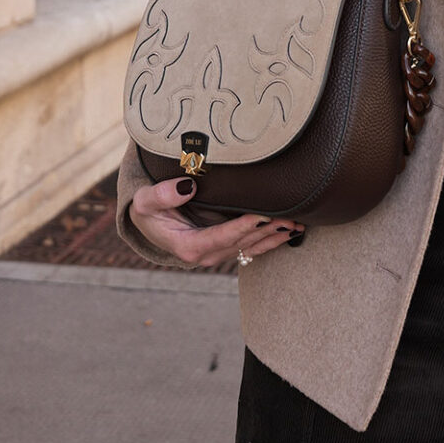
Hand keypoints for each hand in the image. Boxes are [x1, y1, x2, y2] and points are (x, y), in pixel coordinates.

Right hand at [129, 177, 301, 269]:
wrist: (147, 224)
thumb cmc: (148, 210)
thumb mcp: (144, 201)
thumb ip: (161, 195)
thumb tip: (186, 187)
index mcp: (188, 246)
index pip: (222, 237)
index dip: (244, 227)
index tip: (263, 216)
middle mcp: (205, 255)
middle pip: (242, 243)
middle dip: (268, 231)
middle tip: (292, 218)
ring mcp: (217, 254)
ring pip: (251, 248)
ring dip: (275, 237)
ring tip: (298, 225)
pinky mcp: (224, 249)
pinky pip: (252, 248)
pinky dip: (272, 241)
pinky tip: (290, 233)